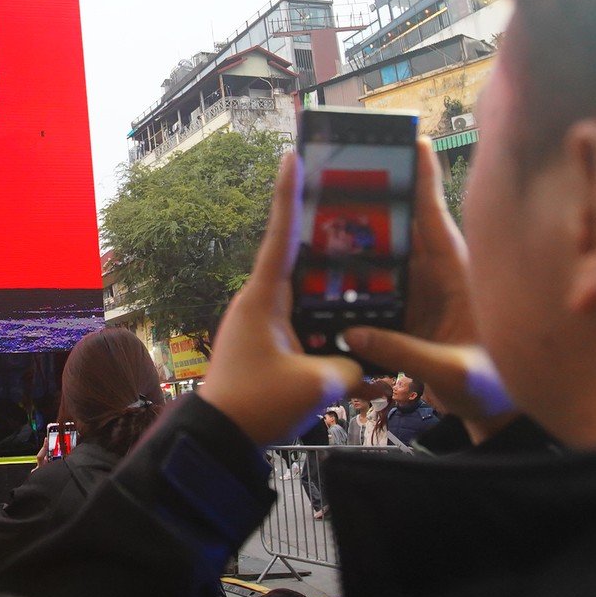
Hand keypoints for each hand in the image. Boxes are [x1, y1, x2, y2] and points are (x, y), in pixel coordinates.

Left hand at [199, 152, 359, 443]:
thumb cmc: (256, 406)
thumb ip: (351, 364)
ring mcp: (266, 327)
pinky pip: (309, 332)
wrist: (218, 442)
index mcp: (264, 297)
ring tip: (377, 279)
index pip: (281, 234)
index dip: (289, 194)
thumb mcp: (316, 386)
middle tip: (359, 215)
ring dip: (339, 297)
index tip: (293, 155)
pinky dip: (333, 339)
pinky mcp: (273, 351)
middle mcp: (262, 304)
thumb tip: (363, 361)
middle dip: (332, 243)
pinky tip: (369, 359)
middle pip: (303, 262)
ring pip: (311, 301)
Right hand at [341, 137, 516, 439]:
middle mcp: (436, 275)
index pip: (435, 217)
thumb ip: (406, 353)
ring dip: (356, 238)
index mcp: (456, 274)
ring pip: (382, 255)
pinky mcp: (406, 313)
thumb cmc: (493, 388)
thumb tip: (352, 334)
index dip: (423, 178)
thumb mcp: (454, 373)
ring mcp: (419, 293)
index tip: (412, 138)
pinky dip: (351, 279)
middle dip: (373, 198)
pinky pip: (374, 288)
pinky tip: (322, 272)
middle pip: (400, 227)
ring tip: (319, 215)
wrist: (494, 413)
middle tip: (341, 169)